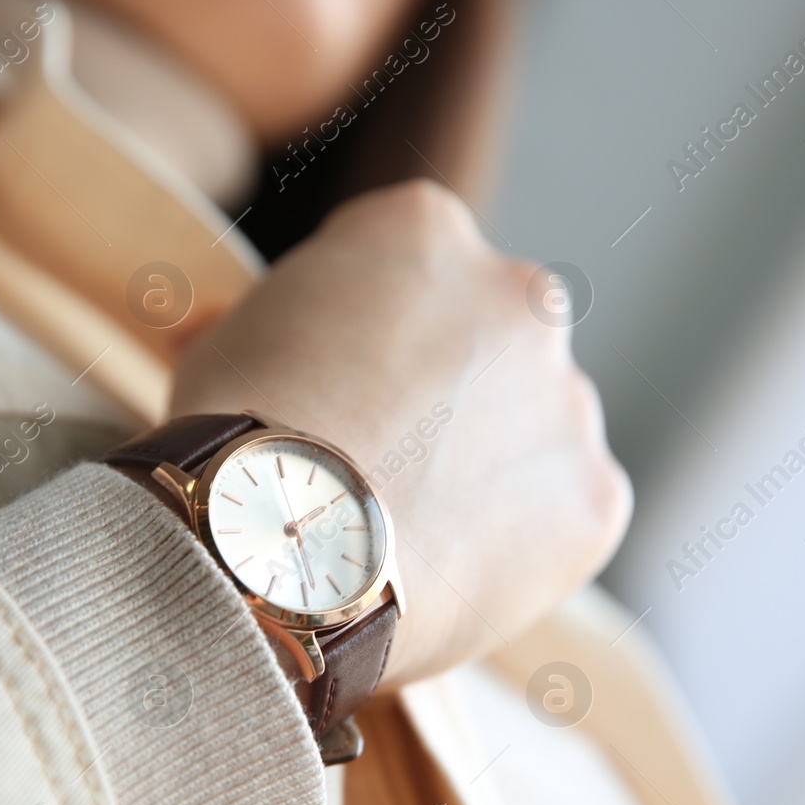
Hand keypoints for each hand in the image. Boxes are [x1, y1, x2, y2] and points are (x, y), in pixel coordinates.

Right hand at [172, 180, 630, 683]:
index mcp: (426, 232)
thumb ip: (265, 327)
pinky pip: (561, 516)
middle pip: (489, 345)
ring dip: (487, 467)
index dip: (367, 343)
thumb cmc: (236, 440)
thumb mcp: (222, 347)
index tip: (338, 396)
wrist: (284, 553)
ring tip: (407, 535)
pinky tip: (451, 572)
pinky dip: (520, 544)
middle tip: (379, 466)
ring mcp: (568, 397)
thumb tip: (211, 327)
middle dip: (447, 397)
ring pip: (532, 430)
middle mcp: (518, 295)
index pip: (409, 273)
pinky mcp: (594, 494)